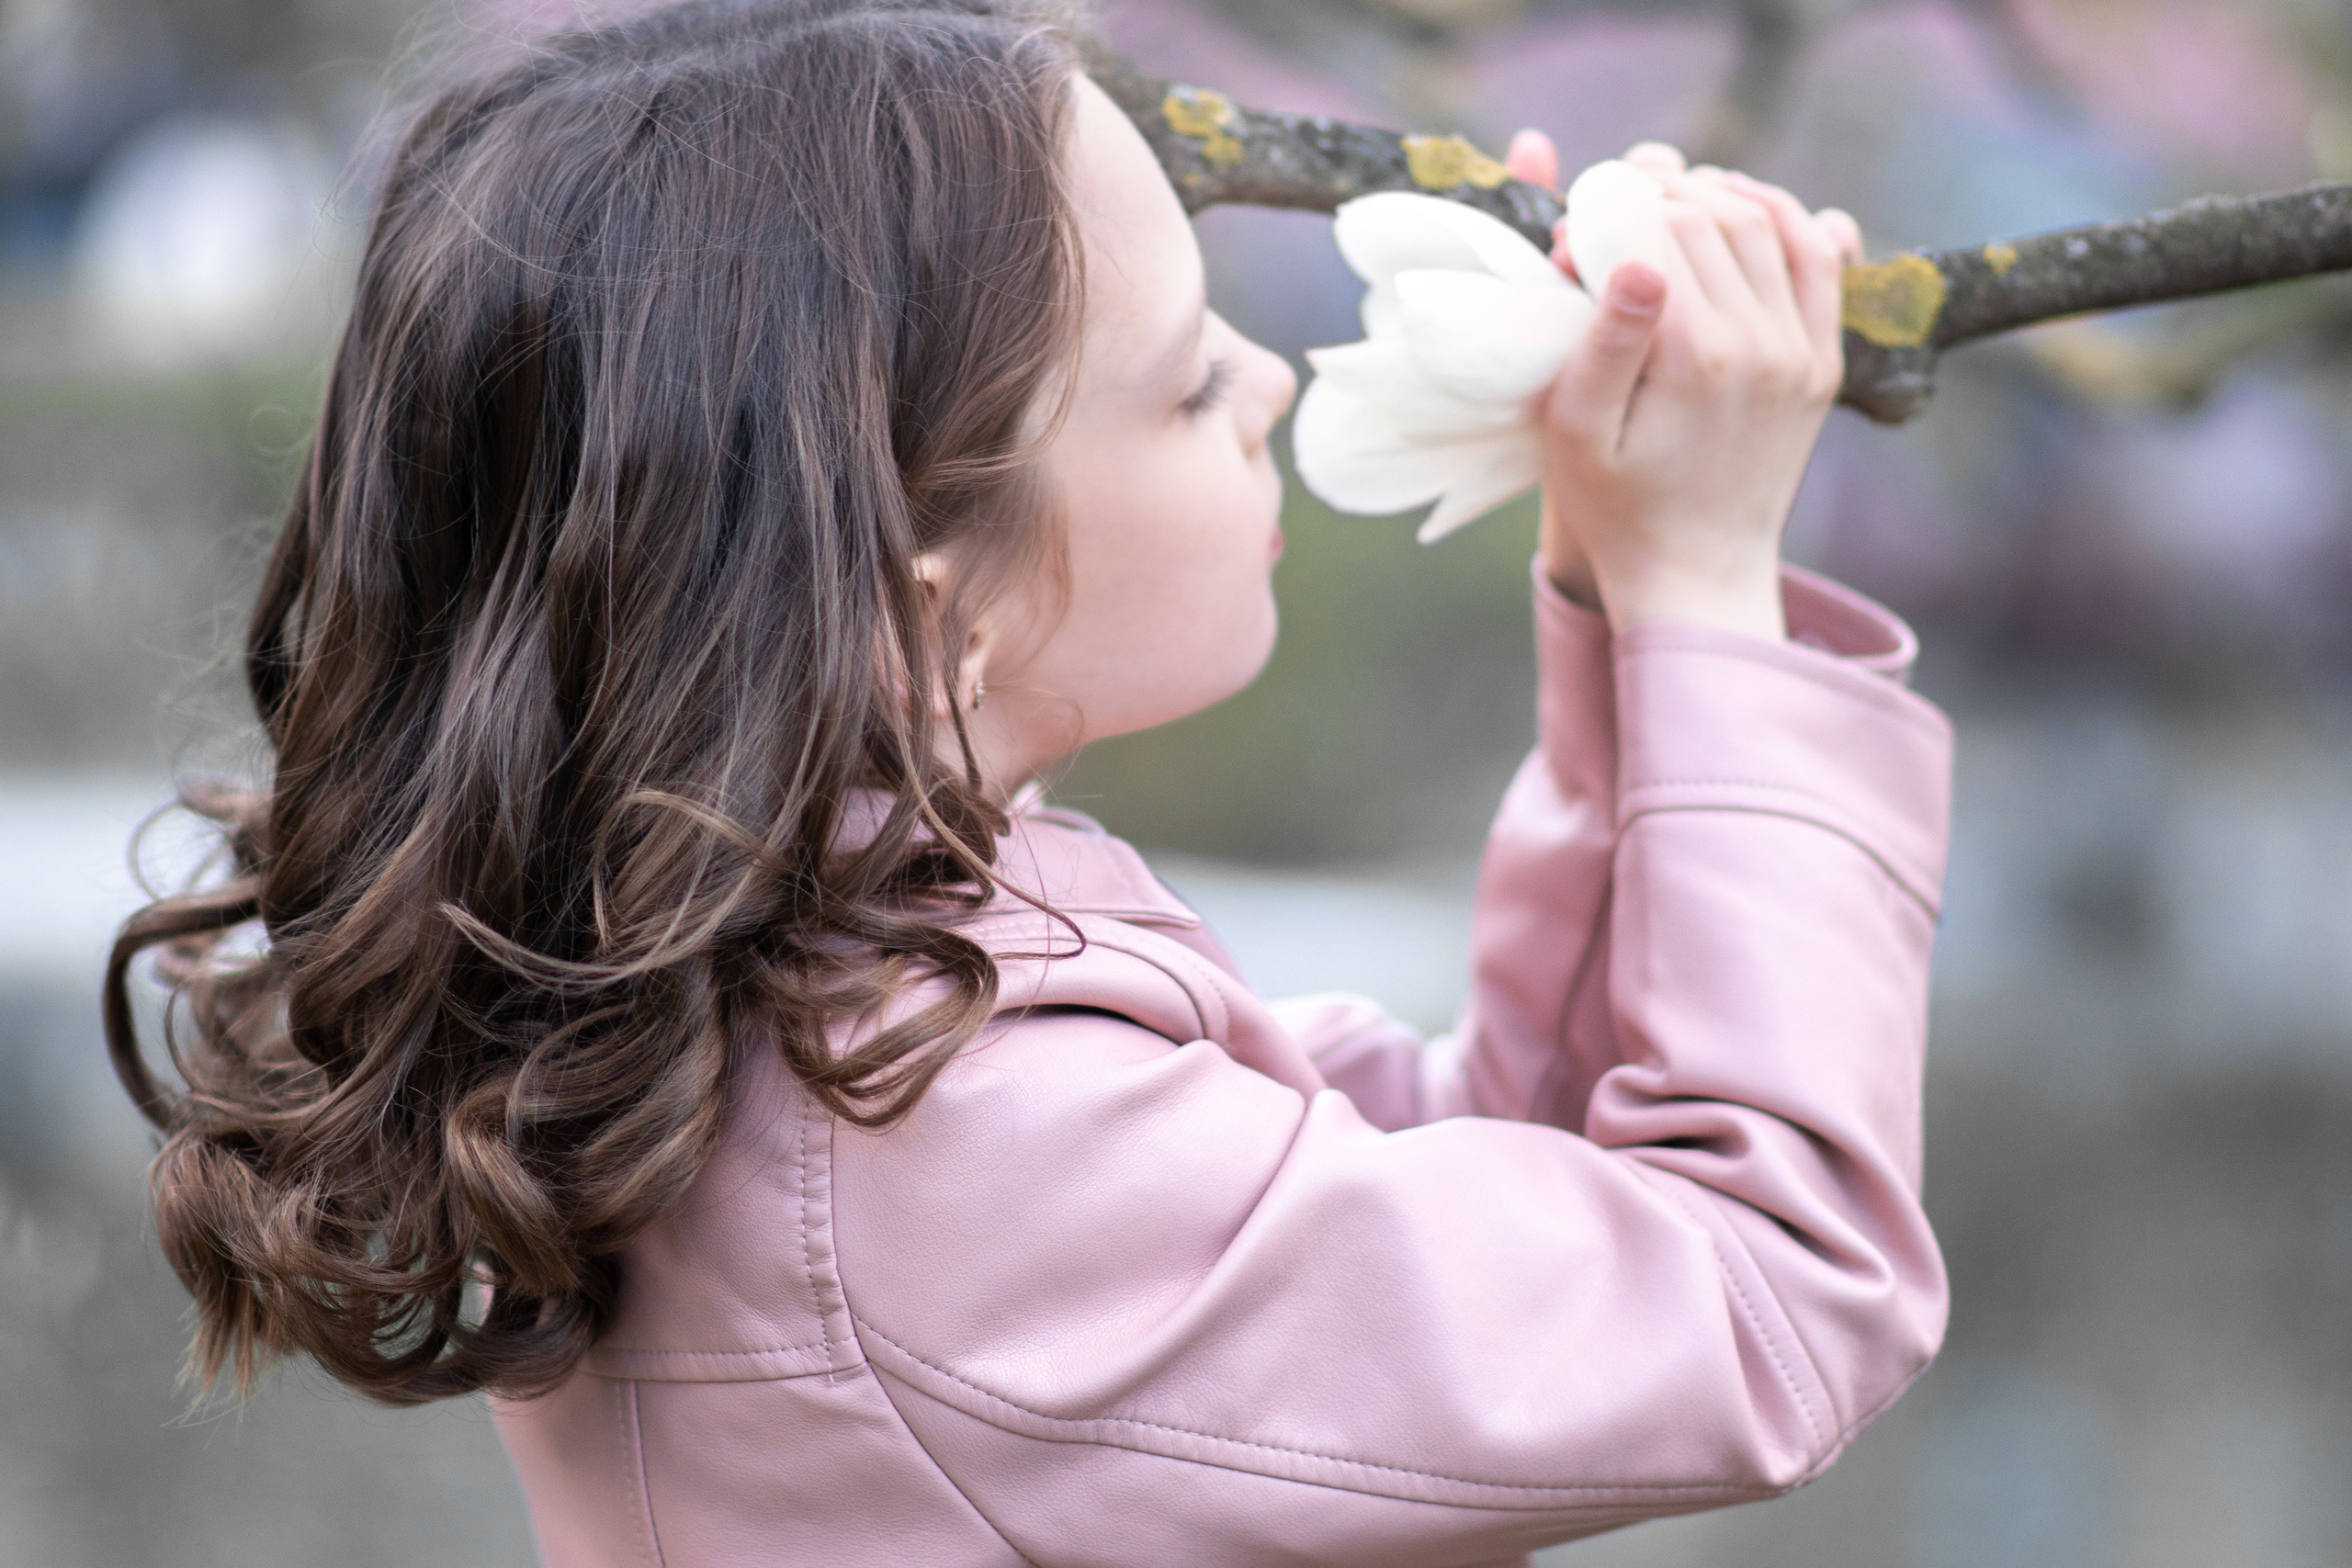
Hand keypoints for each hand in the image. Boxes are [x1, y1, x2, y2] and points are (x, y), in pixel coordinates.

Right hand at [1512, 135, 1861, 637]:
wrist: (1697, 573)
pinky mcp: (1822, 364)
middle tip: (1623, 186)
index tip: (1580, 210)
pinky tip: (1752, 209)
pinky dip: (1791, 219)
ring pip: (1774, 225)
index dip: (1615, 203)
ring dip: (1725, 192)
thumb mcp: (1575, 432)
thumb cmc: (1616, 506)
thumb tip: (1638, 262)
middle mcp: (1761, 344)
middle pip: (1717, 217)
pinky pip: (1822, 261)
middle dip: (1665, 188)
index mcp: (1694, 356)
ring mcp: (1802, 352)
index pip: (1660, 230)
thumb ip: (1602, 343)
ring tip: (1679, 190)